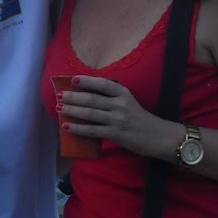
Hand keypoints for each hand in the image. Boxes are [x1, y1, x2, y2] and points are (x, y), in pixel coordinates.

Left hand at [56, 76, 173, 160]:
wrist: (157, 136)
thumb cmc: (140, 119)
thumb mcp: (128, 102)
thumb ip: (111, 98)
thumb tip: (86, 96)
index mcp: (123, 93)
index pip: (103, 84)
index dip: (87, 81)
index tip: (72, 80)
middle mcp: (120, 104)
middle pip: (92, 99)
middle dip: (73, 97)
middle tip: (59, 95)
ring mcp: (117, 119)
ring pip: (90, 113)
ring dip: (72, 111)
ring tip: (59, 109)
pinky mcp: (115, 134)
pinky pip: (92, 130)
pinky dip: (78, 128)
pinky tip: (67, 127)